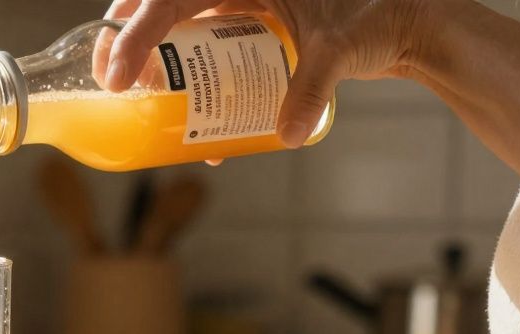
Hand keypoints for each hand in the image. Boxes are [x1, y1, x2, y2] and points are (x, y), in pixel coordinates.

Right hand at [96, 0, 438, 146]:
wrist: (408, 20)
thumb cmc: (380, 15)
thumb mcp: (339, 49)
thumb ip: (310, 88)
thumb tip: (286, 135)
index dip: (137, 33)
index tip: (118, 77)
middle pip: (161, 2)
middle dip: (128, 36)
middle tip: (111, 79)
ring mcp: (242, 7)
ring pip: (179, 23)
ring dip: (153, 58)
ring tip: (135, 96)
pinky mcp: (250, 28)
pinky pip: (206, 47)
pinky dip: (191, 75)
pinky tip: (194, 123)